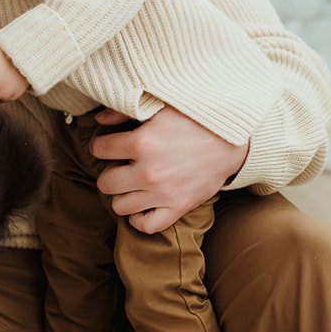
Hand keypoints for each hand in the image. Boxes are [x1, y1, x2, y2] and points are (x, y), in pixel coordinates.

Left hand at [91, 105, 248, 233]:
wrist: (231, 140)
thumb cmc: (195, 118)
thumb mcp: (160, 106)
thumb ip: (124, 112)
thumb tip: (98, 121)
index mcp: (141, 142)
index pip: (99, 150)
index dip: (101, 145)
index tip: (108, 143)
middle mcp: (148, 171)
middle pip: (105, 182)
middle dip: (109, 171)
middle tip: (120, 164)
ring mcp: (162, 193)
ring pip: (119, 206)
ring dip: (121, 194)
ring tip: (130, 183)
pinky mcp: (178, 207)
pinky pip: (146, 225)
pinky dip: (139, 218)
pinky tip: (142, 204)